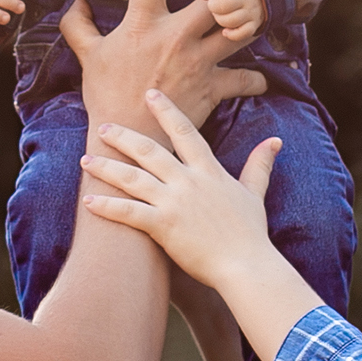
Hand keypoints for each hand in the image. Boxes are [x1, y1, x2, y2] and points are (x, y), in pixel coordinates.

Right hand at [62, 0, 265, 135]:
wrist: (126, 138)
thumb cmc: (106, 95)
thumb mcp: (88, 56)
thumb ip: (78, 26)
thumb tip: (75, 1)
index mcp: (143, 24)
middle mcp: (175, 38)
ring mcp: (198, 62)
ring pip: (238, 32)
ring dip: (247, 25)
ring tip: (246, 22)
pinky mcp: (213, 87)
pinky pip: (246, 79)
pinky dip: (255, 80)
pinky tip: (256, 79)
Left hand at [80, 90, 281, 289]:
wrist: (246, 265)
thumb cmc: (250, 233)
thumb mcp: (254, 193)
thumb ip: (259, 164)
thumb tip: (275, 141)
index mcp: (208, 171)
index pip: (185, 132)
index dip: (166, 111)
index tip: (150, 94)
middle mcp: (188, 182)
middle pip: (149, 150)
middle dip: (124, 137)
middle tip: (103, 126)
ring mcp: (174, 203)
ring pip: (133, 178)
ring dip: (107, 168)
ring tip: (86, 159)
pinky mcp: (163, 226)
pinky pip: (128, 212)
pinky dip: (107, 206)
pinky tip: (88, 201)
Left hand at [197, 0, 264, 41]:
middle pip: (225, 5)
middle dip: (213, 7)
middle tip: (212, 5)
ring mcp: (252, 10)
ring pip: (232, 21)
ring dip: (220, 20)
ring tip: (218, 15)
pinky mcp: (255, 23)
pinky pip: (244, 33)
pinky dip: (233, 35)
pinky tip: (225, 32)